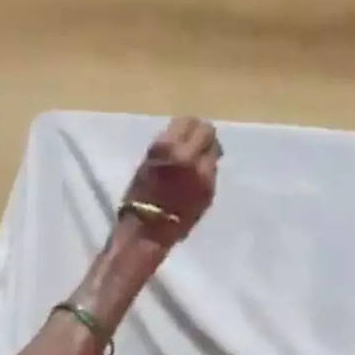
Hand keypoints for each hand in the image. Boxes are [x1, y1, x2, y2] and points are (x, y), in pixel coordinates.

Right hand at [123, 117, 221, 240]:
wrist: (147, 232)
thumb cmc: (139, 196)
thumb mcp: (149, 161)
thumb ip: (170, 144)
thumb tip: (185, 137)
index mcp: (169, 148)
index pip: (190, 122)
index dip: (188, 126)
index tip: (183, 132)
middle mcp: (191, 158)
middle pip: (208, 132)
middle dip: (202, 135)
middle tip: (194, 144)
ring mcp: (205, 175)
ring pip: (215, 150)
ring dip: (206, 152)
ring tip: (195, 162)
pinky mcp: (212, 190)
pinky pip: (213, 170)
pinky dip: (206, 169)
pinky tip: (195, 179)